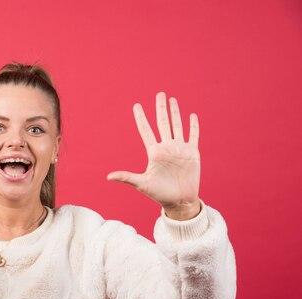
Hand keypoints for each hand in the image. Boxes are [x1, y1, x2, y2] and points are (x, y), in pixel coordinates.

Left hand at [107, 92, 200, 219]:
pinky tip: (192, 115)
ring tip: (172, 99)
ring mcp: (180, 149)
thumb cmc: (159, 194)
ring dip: (175, 112)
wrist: (179, 201)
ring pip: (177, 126)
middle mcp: (166, 147)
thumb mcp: (142, 184)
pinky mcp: (192, 153)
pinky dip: (193, 126)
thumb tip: (108, 176)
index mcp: (154, 152)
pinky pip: (193, 136)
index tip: (136, 106)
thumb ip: (127, 177)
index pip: (146, 130)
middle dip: (161, 108)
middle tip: (160, 93)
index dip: (141, 118)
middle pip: (163, 123)